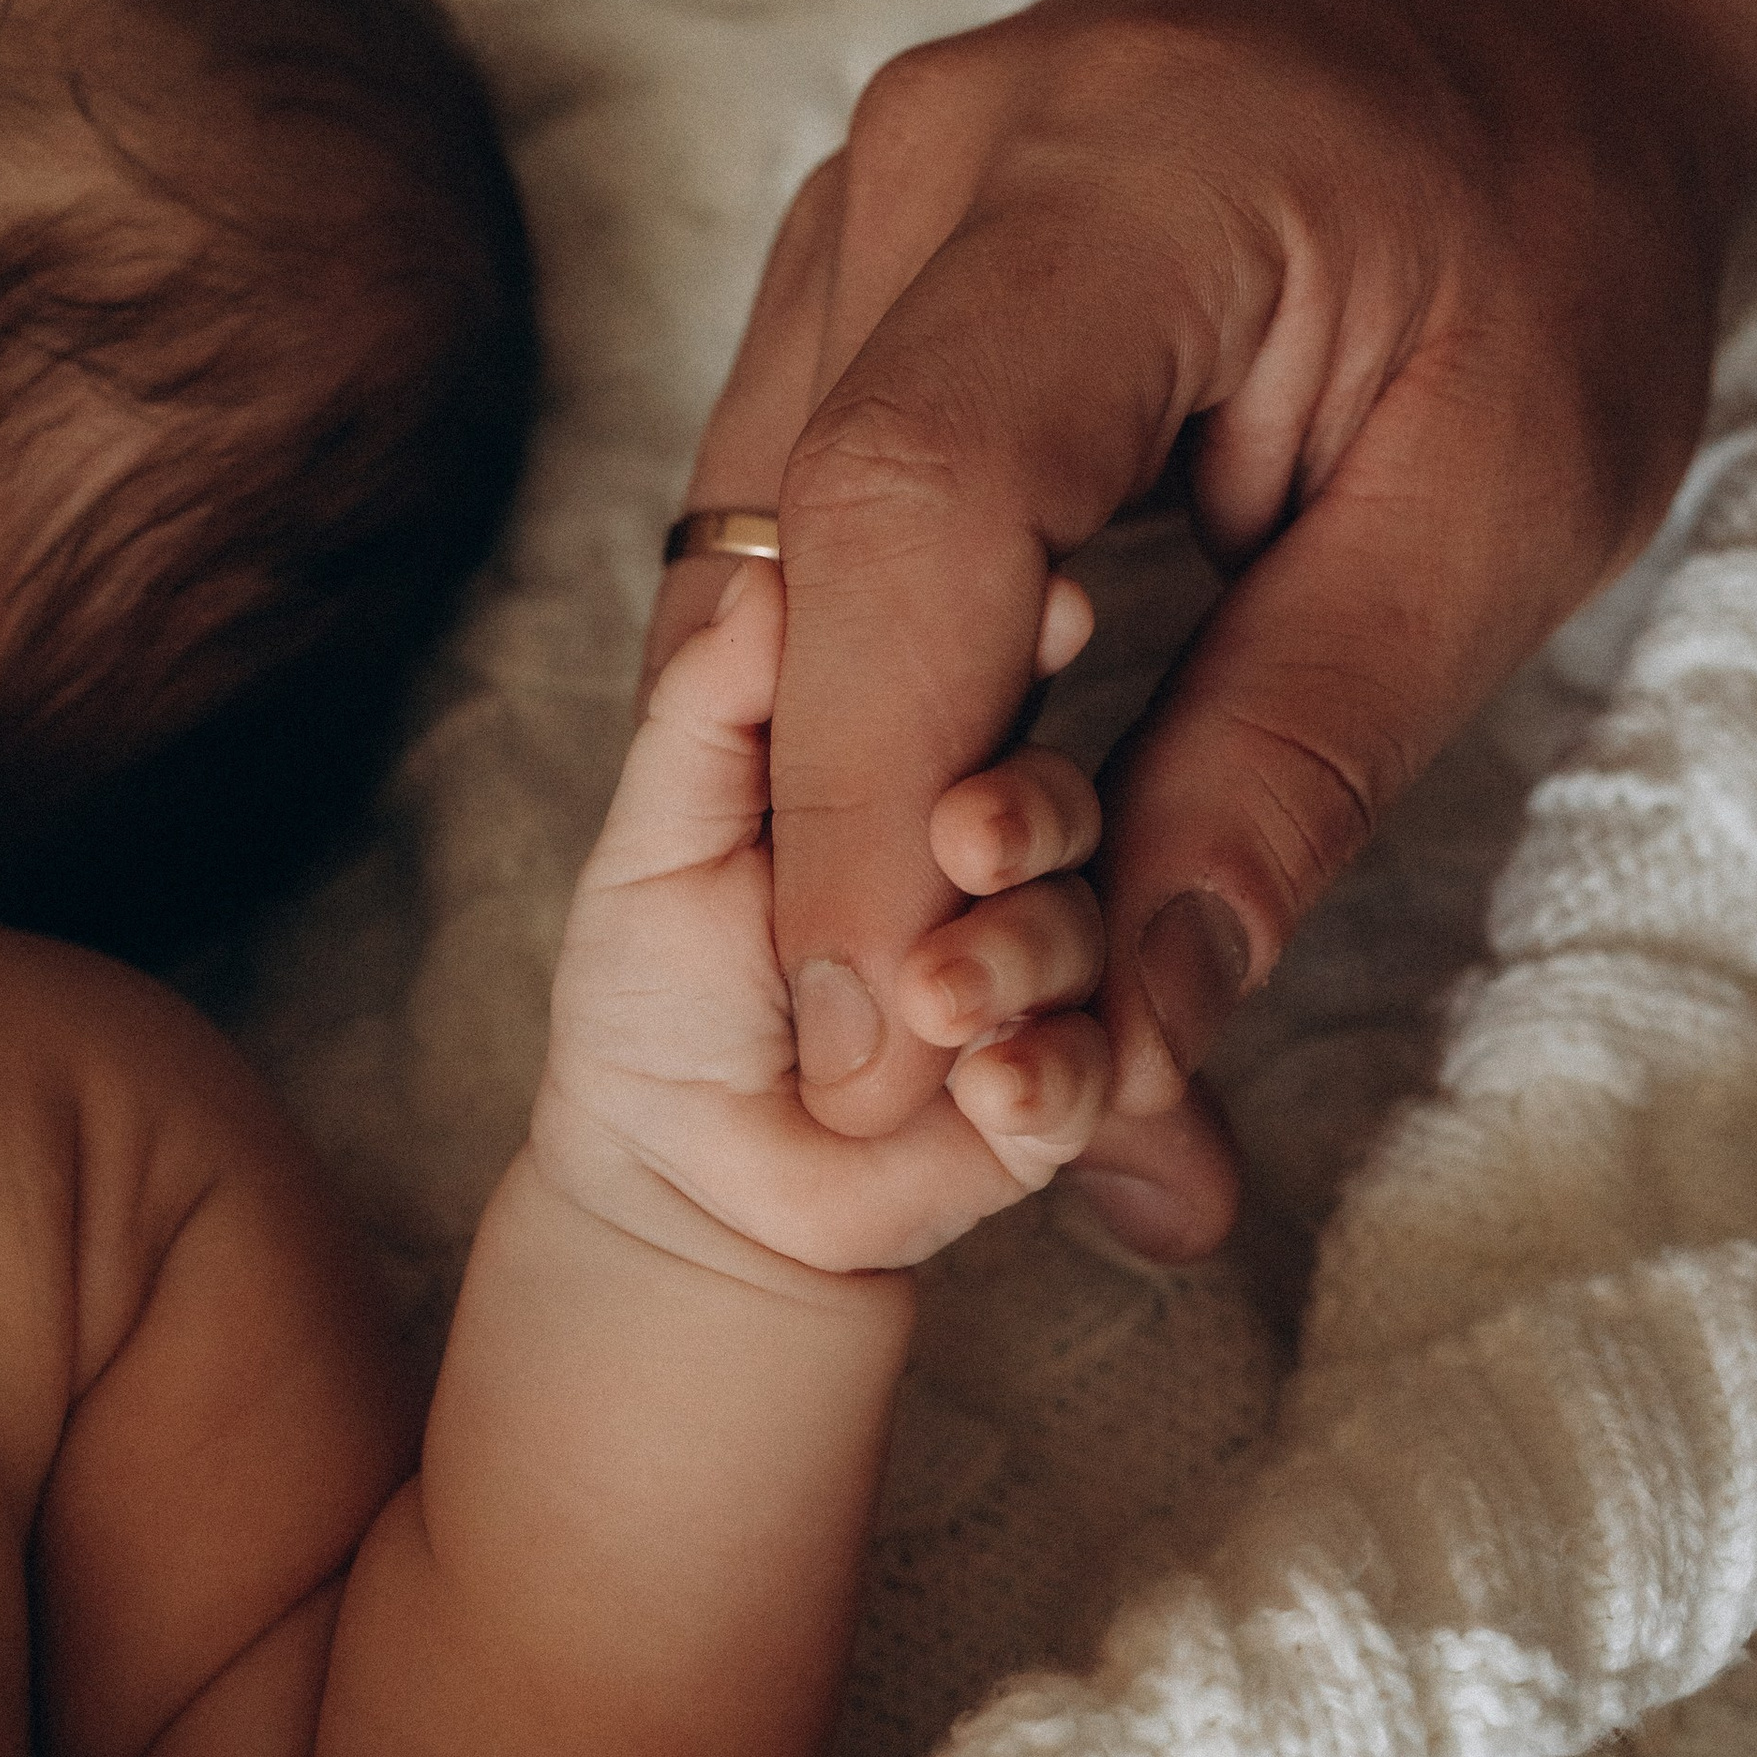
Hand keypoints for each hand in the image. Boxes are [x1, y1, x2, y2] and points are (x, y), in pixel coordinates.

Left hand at [537, 563, 1110, 1276]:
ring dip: (1021, 955)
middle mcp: (989, 861)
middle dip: (1028, 812)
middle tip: (968, 840)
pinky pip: (1094, 1069)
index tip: (1056, 611)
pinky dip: (1050, 1073)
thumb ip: (711, 705)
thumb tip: (763, 577)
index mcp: (907, 773)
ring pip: (1082, 929)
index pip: (988, 686)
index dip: (1027, 643)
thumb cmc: (661, 994)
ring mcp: (1031, 974)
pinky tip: (992, 1085)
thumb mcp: (661, 834)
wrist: (679, 1179)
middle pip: (1056, 800)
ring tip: (932, 1003)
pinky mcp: (1055, 1092)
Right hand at [648, 0, 1742, 1256]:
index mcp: (1117, 177)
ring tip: (926, 976)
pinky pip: (780, 495)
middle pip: (794, 544)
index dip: (875, 798)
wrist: (1519, 3)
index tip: (896, 1042)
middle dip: (833, 834)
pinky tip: (912, 812)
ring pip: (753, 540)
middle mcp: (928, 156)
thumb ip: (1301, 760)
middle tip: (911, 1076)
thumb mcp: (1503, 516)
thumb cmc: (1553, 238)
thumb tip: (1135, 1028)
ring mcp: (860, 188)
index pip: (915, 505)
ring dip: (816, 769)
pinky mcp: (850, 249)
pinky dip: (832, 675)